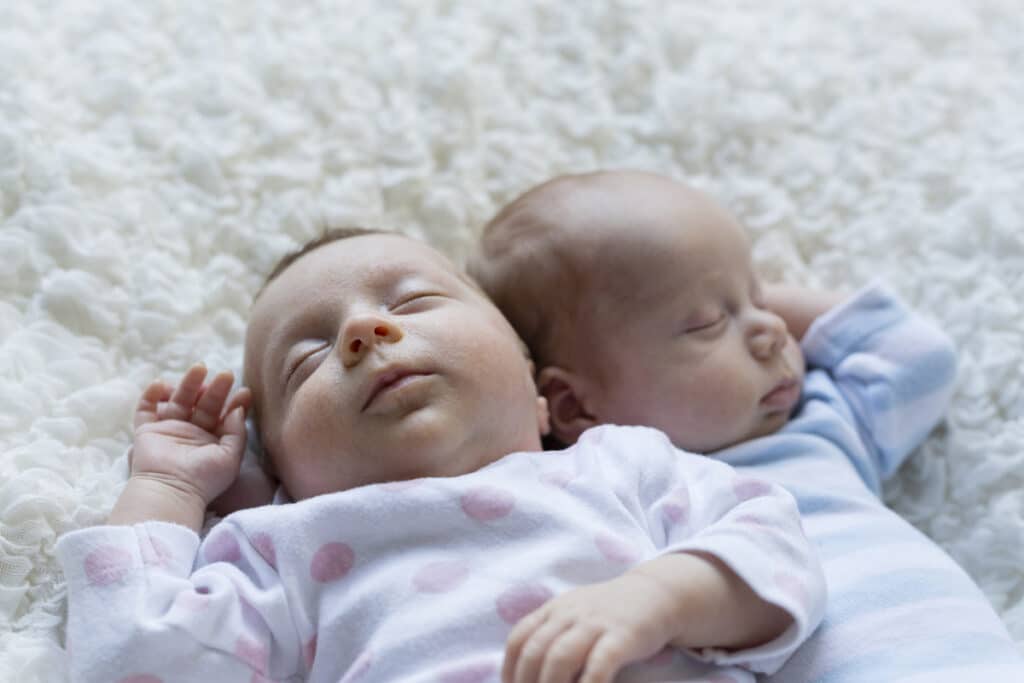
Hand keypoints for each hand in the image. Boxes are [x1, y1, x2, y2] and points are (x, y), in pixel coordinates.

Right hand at [130, 364, 250, 506]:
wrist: (171, 490)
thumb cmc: (204, 478)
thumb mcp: (230, 456)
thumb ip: (236, 431)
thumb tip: (238, 408)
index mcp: (212, 441)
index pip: (223, 415)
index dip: (233, 403)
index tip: (244, 392)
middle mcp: (191, 434)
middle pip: (202, 404)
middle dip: (214, 389)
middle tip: (225, 375)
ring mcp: (169, 431)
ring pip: (178, 401)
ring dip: (188, 384)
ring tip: (199, 368)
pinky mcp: (147, 432)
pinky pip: (146, 410)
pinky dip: (150, 395)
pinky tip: (160, 383)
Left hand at [503, 571, 674, 682]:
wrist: (656, 594)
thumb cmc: (609, 614)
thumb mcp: (575, 615)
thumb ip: (552, 636)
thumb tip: (527, 673)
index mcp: (554, 610)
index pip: (519, 638)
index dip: (510, 669)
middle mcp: (569, 614)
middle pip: (535, 651)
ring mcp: (595, 624)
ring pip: (560, 657)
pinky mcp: (622, 637)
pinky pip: (599, 665)